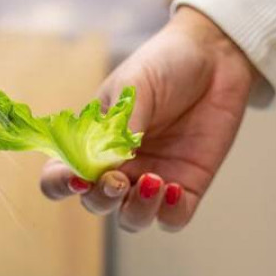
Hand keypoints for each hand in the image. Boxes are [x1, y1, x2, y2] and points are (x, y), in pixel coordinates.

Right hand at [40, 7, 257, 231]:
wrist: (215, 56)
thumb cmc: (163, 65)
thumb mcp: (134, 86)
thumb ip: (120, 126)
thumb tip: (108, 164)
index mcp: (91, 141)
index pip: (60, 175)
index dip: (60, 184)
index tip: (77, 177)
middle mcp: (117, 166)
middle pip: (95, 202)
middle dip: (102, 198)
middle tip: (118, 180)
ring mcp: (151, 178)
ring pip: (131, 218)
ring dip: (137, 209)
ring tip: (154, 180)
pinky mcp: (187, 186)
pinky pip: (172, 219)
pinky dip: (169, 213)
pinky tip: (174, 188)